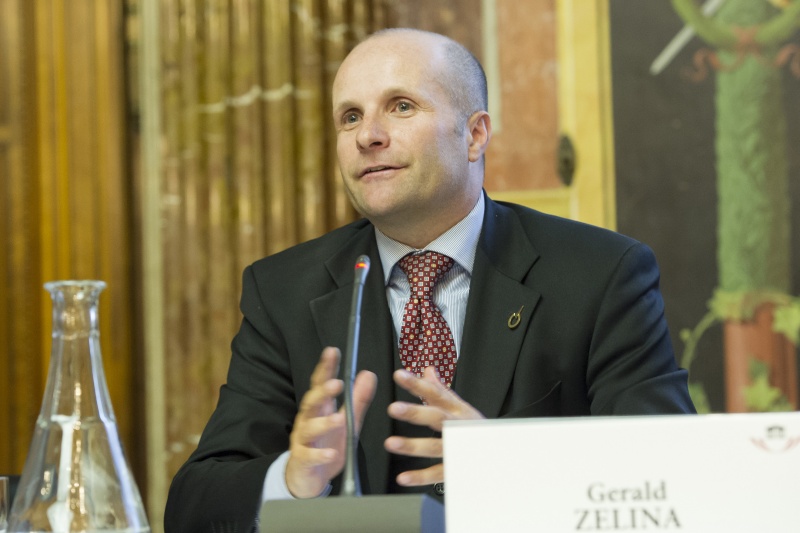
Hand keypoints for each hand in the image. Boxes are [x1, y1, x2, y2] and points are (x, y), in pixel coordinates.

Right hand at [285, 347, 376, 497]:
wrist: (308, 476)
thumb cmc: (328, 443)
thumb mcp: (348, 421)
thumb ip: (358, 399)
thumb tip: (369, 374)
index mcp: (320, 407)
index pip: (321, 383)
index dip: (326, 367)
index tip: (333, 351)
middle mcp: (308, 419)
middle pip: (312, 401)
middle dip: (323, 392)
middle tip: (337, 384)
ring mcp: (303, 439)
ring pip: (309, 428)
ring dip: (323, 423)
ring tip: (338, 420)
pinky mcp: (303, 459)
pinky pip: (309, 456)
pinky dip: (320, 455)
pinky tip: (331, 453)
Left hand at [384, 366, 483, 486]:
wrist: (502, 454)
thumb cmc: (475, 428)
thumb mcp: (461, 407)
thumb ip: (441, 391)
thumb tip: (428, 370)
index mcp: (457, 410)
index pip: (436, 393)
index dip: (417, 384)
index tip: (399, 375)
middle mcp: (457, 427)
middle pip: (437, 418)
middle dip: (415, 413)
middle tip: (394, 408)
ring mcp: (458, 448)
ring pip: (435, 446)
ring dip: (412, 446)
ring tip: (390, 443)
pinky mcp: (456, 469)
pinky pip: (438, 474)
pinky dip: (420, 477)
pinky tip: (403, 477)